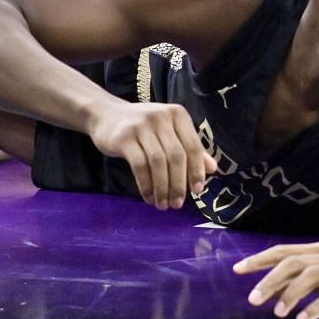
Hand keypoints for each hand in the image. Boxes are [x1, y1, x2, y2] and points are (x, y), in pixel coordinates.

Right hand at [86, 100, 212, 211]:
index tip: (197, 191)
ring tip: (163, 204)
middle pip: (176, 156)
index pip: (193, 146)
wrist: (105, 115)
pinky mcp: (124, 137)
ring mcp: (141, 125)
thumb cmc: (143, 128)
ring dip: (162, 188)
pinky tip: (148, 196)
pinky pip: (139, 165)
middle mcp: (161, 116)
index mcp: (177, 114)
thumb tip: (212, 169)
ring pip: (158, 162)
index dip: (197, 171)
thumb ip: (189, 148)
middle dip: (179, 184)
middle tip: (177, 204)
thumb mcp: (168, 133)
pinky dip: (146, 185)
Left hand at [235, 244, 318, 318]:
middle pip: (292, 262)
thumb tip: (279, 284)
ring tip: (277, 312)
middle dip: (269, 279)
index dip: (260, 259)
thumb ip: (309, 274)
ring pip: (309, 275)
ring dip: (290, 294)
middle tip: (252, 298)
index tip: (238, 269)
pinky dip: (315, 307)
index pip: (284, 251)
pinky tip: (303, 318)